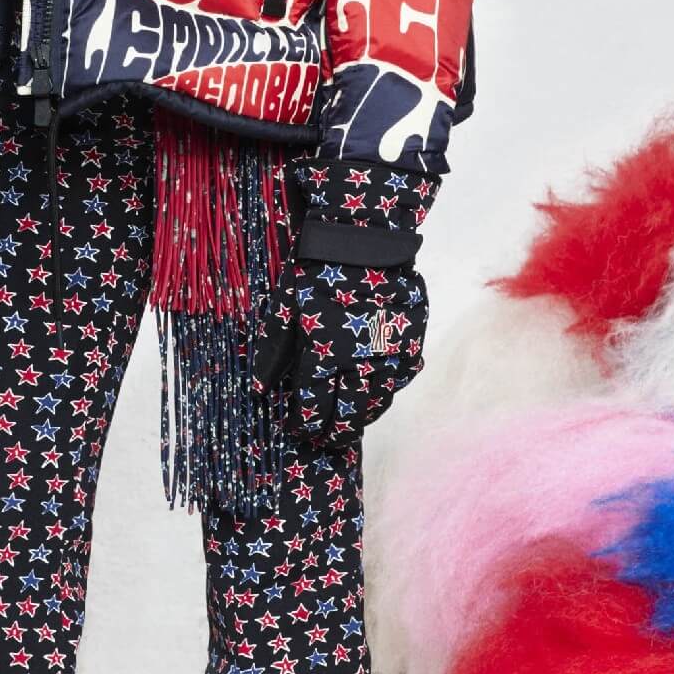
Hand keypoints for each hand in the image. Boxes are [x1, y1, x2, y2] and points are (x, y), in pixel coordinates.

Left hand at [254, 155, 441, 446]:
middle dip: (334, 433)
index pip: (313, 411)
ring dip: (361, 416)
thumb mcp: (283, 309)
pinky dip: (385, 391)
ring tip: (348, 421)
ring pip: (377, 403)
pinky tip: (373, 392)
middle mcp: (359, 363)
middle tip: (326, 437)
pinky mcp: (412, 342)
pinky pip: (399, 380)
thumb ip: (273, 353)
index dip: (305, 426)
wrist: (363, 237)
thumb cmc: (316, 270)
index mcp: (322, 357)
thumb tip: (262, 388)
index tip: (299, 429)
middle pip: (348, 417)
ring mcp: (390, 355)